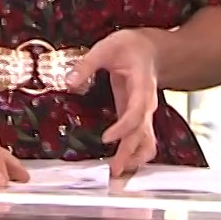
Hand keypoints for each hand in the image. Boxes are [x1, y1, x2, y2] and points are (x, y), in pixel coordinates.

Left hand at [68, 30, 160, 176]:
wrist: (152, 50)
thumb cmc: (131, 47)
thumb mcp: (107, 47)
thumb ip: (87, 64)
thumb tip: (69, 82)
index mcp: (142, 87)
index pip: (137, 112)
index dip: (124, 127)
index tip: (107, 138)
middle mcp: (147, 104)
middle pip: (142, 133)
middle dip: (129, 153)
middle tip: (114, 171)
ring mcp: (145, 113)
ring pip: (146, 141)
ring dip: (135, 157)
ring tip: (118, 173)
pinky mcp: (138, 117)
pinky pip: (142, 139)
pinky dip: (135, 153)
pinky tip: (123, 164)